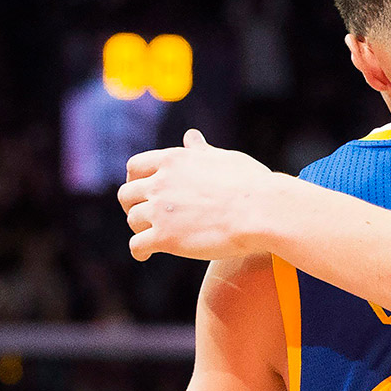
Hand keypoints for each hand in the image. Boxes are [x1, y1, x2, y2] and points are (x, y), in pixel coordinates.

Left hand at [119, 129, 276, 261]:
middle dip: (133, 205)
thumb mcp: (225, 159)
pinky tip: (146, 254)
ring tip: (154, 236)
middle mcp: (161, 182)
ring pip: (132, 220)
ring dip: (141, 228)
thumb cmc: (252, 184)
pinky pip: (136, 245)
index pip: (135, 166)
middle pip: (127, 194)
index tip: (144, 190)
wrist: (263, 211)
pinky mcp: (165, 237)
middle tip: (146, 215)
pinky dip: (139, 251)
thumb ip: (201, 151)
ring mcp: (160, 211)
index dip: (136, 180)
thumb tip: (191, 136)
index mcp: (174, 160)